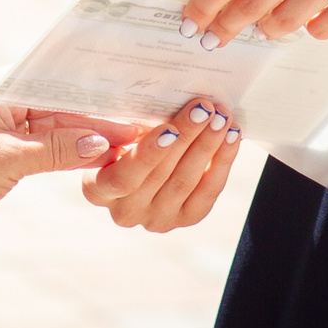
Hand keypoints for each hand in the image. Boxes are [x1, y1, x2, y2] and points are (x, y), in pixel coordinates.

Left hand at [0, 74, 143, 250]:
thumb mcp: (10, 160)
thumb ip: (60, 148)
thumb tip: (104, 144)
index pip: (51, 79)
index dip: (89, 89)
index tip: (124, 92)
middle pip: (55, 103)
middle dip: (93, 115)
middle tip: (136, 120)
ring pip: (52, 127)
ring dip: (85, 137)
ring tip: (127, 141)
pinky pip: (42, 147)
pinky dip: (67, 153)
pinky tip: (99, 157)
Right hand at [82, 96, 244, 230]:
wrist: (133, 162)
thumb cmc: (116, 138)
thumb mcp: (107, 132)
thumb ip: (118, 128)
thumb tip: (149, 113)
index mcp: (97, 190)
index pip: (123, 178)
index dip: (148, 154)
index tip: (168, 128)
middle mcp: (125, 212)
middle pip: (161, 176)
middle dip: (186, 137)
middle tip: (204, 108)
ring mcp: (156, 219)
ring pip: (186, 181)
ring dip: (208, 145)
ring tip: (221, 117)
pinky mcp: (184, 218)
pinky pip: (207, 191)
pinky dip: (222, 161)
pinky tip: (230, 136)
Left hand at [183, 0, 327, 44]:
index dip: (205, 2)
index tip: (191, 18)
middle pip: (250, 4)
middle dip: (226, 27)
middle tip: (214, 39)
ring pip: (283, 23)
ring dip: (272, 28)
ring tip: (273, 23)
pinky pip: (322, 29)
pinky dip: (314, 26)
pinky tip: (321, 12)